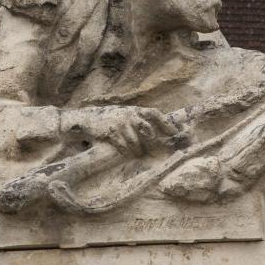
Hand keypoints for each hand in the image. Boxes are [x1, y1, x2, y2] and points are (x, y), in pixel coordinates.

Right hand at [61, 106, 185, 156]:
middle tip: (155, 147)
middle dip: (151, 139)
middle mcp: (129, 115)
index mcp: (135, 110)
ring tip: (136, 153)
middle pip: (146, 127)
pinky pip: (122, 145)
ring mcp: (120, 123)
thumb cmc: (112, 119)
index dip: (166, 123)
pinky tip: (124, 152)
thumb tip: (158, 133)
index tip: (176, 133)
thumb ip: (139, 120)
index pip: (154, 114)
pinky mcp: (110, 132)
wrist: (89, 118)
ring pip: (134, 141)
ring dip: (136, 150)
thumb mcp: (126, 115)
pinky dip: (125, 150)